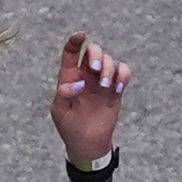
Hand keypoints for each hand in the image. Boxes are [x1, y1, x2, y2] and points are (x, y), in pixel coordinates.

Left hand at [49, 33, 127, 165]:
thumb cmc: (69, 127)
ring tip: (106, 86)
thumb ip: (63, 94)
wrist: (87, 144)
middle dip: (97, 55)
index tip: (80, 37)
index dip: (74, 41)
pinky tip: (118, 87)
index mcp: (69, 76)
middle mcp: (86, 75)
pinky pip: (123, 73)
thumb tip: (79, 83)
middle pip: (93, 51)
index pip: (71, 52)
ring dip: (109, 69)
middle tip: (97, 70)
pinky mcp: (116, 90)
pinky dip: (123, 75)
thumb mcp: (59, 111)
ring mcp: (102, 81)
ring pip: (109, 61)